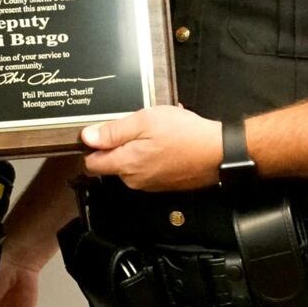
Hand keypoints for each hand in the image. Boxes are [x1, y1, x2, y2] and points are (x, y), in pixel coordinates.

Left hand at [81, 106, 222, 190]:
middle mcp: (135, 180)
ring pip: (133, 163)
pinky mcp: (165, 184)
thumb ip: (113, 131)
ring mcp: (151, 184)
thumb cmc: (185, 135)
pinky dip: (154, 153)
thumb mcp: (144, 121)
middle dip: (121, 143)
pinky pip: (150, 167)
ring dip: (139, 147)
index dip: (93, 146)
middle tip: (139, 125)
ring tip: (158, 131)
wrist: (219, 152)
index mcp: (126, 164)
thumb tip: (87, 137)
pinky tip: (169, 140)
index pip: (92, 163)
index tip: (102, 132)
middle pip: (113, 162)